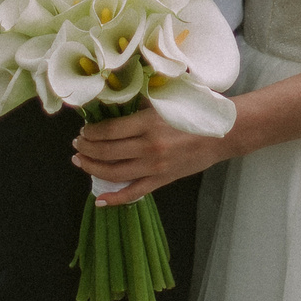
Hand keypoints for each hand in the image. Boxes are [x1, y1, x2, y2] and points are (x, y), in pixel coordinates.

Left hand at [73, 106, 238, 205]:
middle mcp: (148, 147)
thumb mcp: (167, 100)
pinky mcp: (162, 181)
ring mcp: (154, 167)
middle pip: (107, 152)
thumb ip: (141, 105)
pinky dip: (115, 198)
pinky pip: (134, 193)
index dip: (91, 132)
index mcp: (148, 123)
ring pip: (114, 173)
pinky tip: (100, 200)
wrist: (223, 134)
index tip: (83, 130)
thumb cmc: (196, 112)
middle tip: (76, 145)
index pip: (109, 131)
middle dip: (87, 149)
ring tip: (80, 162)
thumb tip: (116, 104)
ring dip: (92, 168)